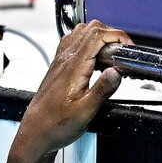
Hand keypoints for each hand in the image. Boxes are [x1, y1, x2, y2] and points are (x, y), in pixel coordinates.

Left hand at [13, 20, 132, 162]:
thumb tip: (116, 72)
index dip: (117, 35)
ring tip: (110, 55)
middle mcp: (64, 61)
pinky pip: (73, 44)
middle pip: (90, 28)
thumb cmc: (54, 126)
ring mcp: (59, 63)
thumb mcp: (84, 112)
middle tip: (121, 52)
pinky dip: (88, 44)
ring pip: (81, 33)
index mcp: (72, 68)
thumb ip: (102, 90)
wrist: (34, 134)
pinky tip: (95, 61)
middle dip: (111, 34)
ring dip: (99, 37)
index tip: (127, 48)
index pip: (97, 35)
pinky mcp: (58, 68)